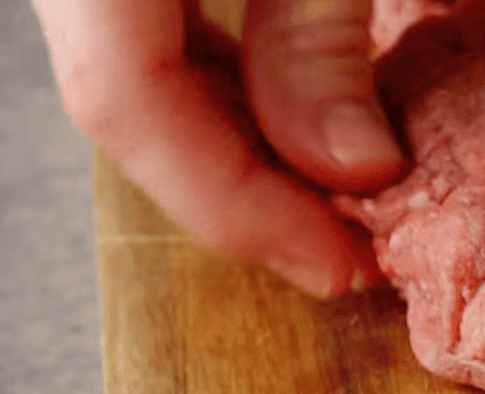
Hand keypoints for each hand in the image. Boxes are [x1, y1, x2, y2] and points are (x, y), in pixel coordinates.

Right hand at [32, 0, 403, 298]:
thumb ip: (319, 39)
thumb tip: (360, 169)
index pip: (124, 98)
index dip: (235, 202)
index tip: (336, 263)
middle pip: (130, 106)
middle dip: (247, 197)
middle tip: (349, 251)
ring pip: (138, 87)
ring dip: (242, 157)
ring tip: (338, 207)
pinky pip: (156, 49)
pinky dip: (229, 103)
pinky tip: (298, 135)